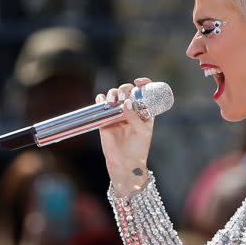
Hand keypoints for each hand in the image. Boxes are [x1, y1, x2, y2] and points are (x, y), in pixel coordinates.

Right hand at [96, 78, 153, 195]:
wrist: (125, 163)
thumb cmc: (138, 148)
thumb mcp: (142, 132)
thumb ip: (134, 117)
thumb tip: (126, 103)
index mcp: (144, 111)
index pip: (144, 92)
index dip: (143, 83)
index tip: (138, 82)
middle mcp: (131, 109)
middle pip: (127, 90)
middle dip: (125, 89)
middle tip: (123, 98)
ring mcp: (118, 113)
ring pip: (114, 95)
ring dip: (113, 93)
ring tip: (113, 102)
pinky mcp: (106, 119)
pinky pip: (101, 105)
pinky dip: (100, 99)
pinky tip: (102, 101)